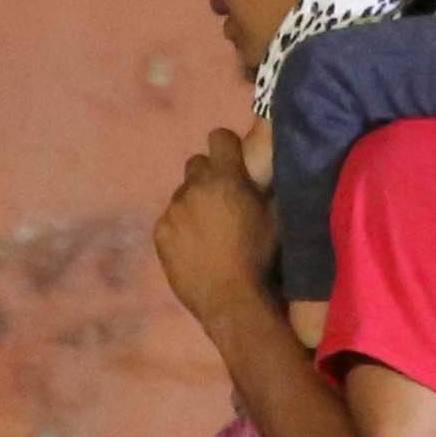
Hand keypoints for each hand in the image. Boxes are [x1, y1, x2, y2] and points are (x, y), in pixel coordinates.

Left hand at [152, 129, 273, 321]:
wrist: (231, 299)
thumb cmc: (261, 257)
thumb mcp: (276, 217)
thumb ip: (265, 187)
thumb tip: (263, 169)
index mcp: (226, 178)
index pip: (219, 137)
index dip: (227, 148)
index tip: (234, 162)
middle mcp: (195, 187)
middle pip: (196, 164)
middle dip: (208, 176)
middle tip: (221, 200)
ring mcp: (173, 210)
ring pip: (182, 193)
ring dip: (194, 203)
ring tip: (207, 230)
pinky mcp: (160, 233)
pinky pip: (169, 219)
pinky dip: (180, 227)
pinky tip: (193, 247)